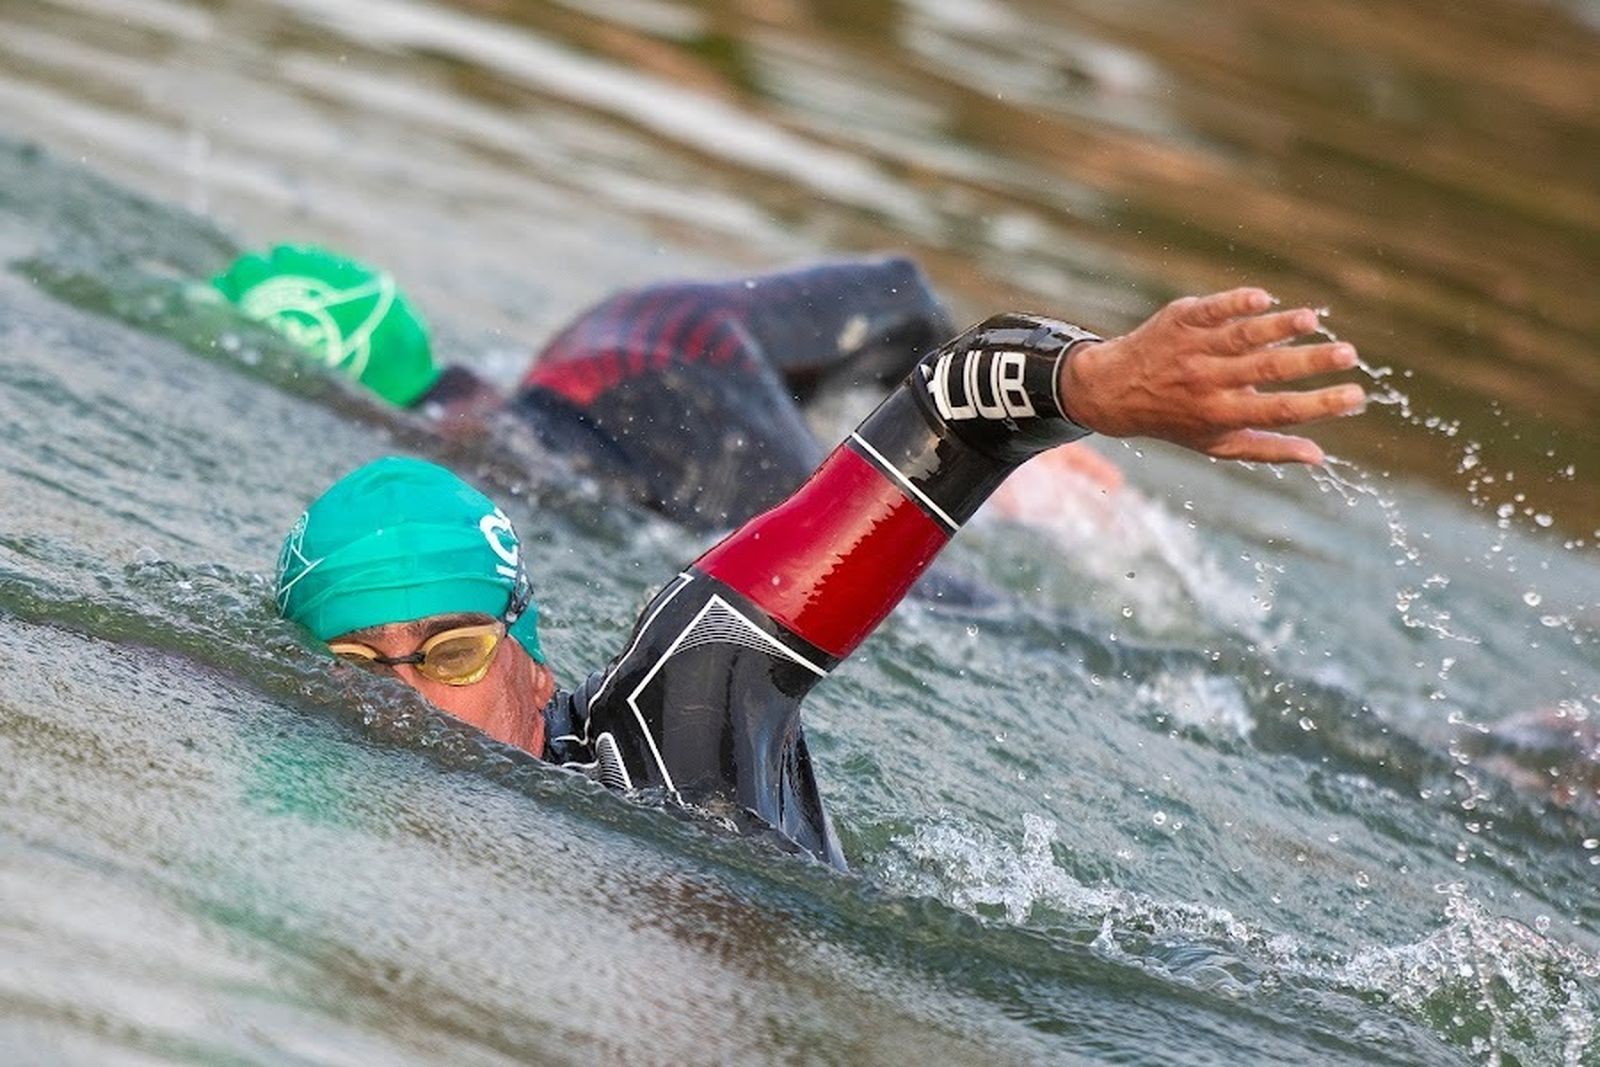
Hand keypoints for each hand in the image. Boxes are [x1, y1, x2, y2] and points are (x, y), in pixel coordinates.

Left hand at [1058, 288, 1364, 464]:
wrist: (1114, 391)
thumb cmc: (1178, 419)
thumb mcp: (1216, 443)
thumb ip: (1267, 449)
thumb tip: (1319, 456)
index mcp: (1222, 414)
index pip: (1279, 411)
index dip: (1320, 405)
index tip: (1357, 396)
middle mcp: (1208, 382)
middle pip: (1268, 370)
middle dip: (1311, 362)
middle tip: (1348, 353)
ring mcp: (1194, 348)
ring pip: (1243, 336)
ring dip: (1279, 327)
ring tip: (1312, 320)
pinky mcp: (1183, 319)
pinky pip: (1212, 309)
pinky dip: (1237, 304)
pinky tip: (1264, 299)